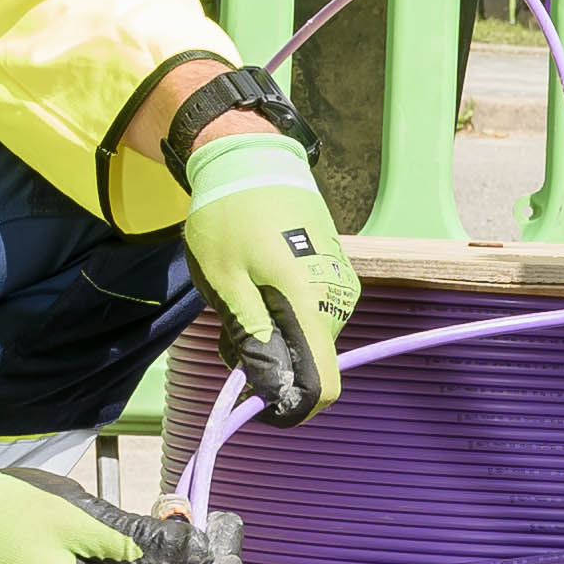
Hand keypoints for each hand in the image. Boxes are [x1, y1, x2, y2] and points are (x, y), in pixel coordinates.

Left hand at [180, 122, 358, 422]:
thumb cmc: (230, 216)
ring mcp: (338, 282)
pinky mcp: (333, 271)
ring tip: (236, 302)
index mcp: (310, 302)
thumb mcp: (225, 280)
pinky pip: (312, 313)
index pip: (326, 384)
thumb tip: (271, 385)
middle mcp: (336, 297)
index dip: (294, 405)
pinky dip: (282, 316)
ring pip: (309, 338)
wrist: (252, 158)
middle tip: (228, 334)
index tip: (258, 402)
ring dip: (273, 338)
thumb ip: (251, 335)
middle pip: (312, 362)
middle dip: (271, 363)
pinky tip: (254, 289)